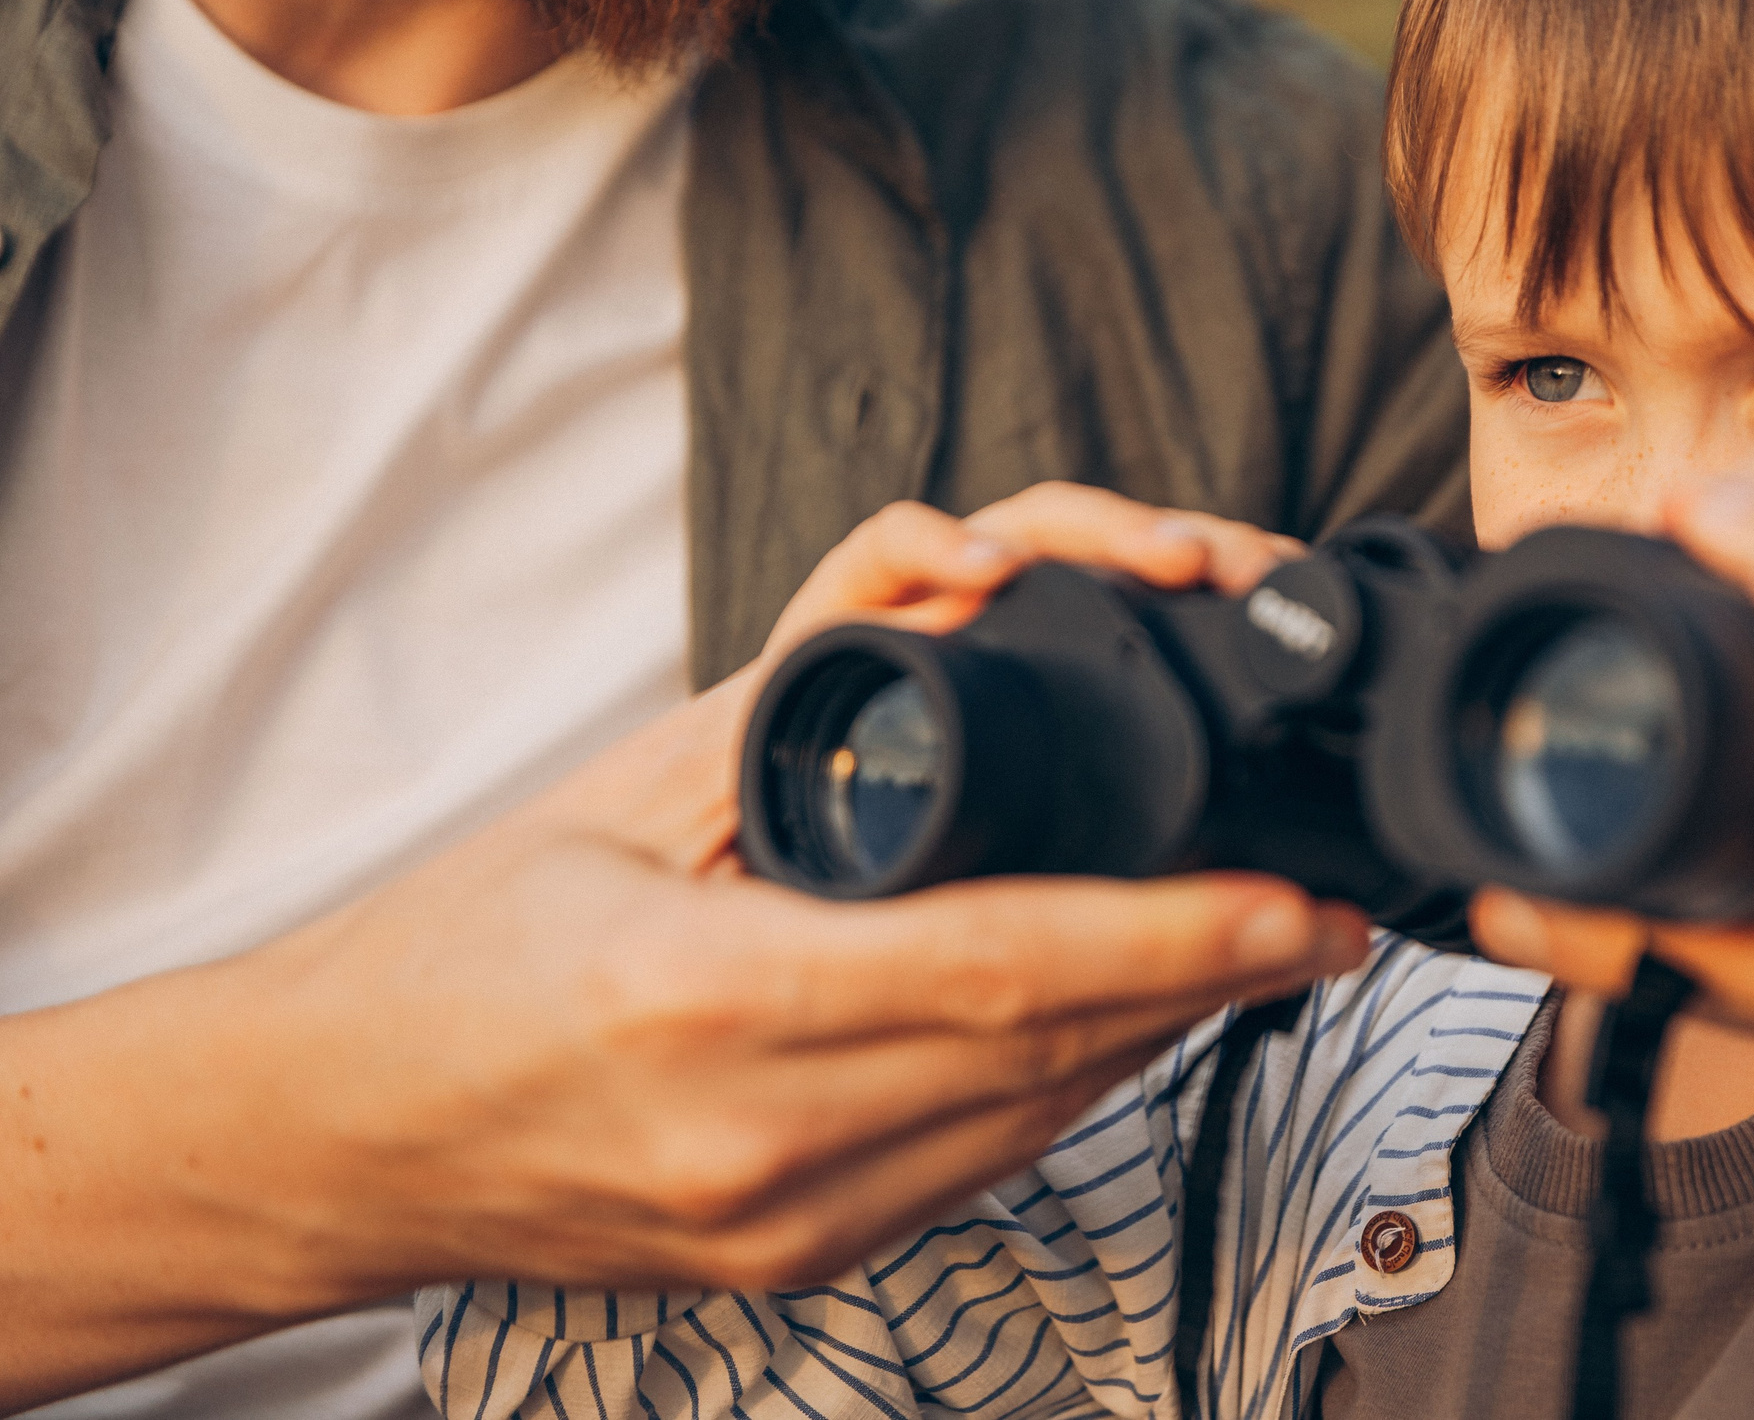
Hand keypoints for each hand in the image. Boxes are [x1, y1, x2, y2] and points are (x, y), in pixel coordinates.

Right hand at [0, 483, 1354, 1409]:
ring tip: (1257, 955)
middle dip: (1215, 982)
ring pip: (1039, 1123)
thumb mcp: (627, 788)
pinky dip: (1070, 1089)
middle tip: (1324, 917)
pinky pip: (983, 1169)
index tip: (1298, 904)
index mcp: (703, 997)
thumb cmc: (463, 943)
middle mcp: (755, 1138)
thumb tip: (968, 585)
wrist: (334, 1132)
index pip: (1000, 967)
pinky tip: (1123, 1024)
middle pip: (1052, 1055)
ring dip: (1162, 1037)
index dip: (1177, 937)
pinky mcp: (795, 1265)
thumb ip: (810, 687)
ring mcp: (781, 1224)